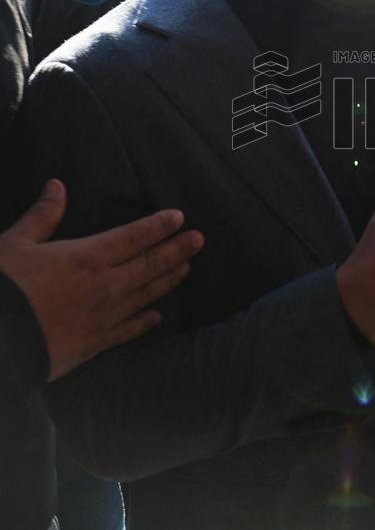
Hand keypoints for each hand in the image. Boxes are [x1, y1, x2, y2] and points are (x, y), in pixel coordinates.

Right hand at [0, 179, 203, 379]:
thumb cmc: (3, 288)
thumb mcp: (16, 243)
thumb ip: (42, 216)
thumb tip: (57, 186)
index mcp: (88, 257)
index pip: (134, 237)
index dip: (159, 226)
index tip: (179, 218)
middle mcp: (104, 286)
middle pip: (150, 264)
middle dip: (177, 249)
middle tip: (200, 240)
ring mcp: (103, 317)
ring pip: (146, 295)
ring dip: (169, 280)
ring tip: (187, 268)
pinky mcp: (94, 343)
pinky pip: (128, 330)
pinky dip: (145, 322)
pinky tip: (158, 317)